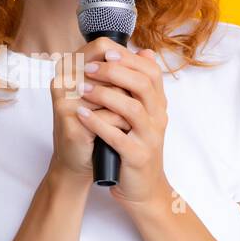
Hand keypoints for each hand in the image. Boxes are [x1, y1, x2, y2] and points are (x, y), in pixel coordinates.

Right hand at [48, 37, 135, 181]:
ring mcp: (64, 98)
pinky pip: (108, 116)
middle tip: (135, 103)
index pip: (102, 45)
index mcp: (70, 66)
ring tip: (126, 121)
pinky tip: (120, 133)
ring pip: (114, 92)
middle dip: (129, 88)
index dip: (125, 58)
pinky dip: (121, 125)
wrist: (81, 160)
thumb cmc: (95, 125)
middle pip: (111, 68)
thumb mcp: (113, 94)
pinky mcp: (70, 120)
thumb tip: (149, 52)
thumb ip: (127, 72)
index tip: (138, 75)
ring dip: (127, 108)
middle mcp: (63, 78)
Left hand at [73, 41, 172, 208]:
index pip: (151, 71)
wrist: (143, 189)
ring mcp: (149, 138)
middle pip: (143, 84)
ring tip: (82, 89)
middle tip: (88, 68)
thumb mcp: (139, 114)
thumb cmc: (134, 146)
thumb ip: (138, 86)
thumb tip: (144, 52)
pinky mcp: (137, 157)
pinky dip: (98, 124)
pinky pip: (118, 137)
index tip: (104, 52)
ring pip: (132, 109)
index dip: (129, 58)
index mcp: (158, 105)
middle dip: (114, 72)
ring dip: (104, 95)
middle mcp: (158, 118)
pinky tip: (81, 114)